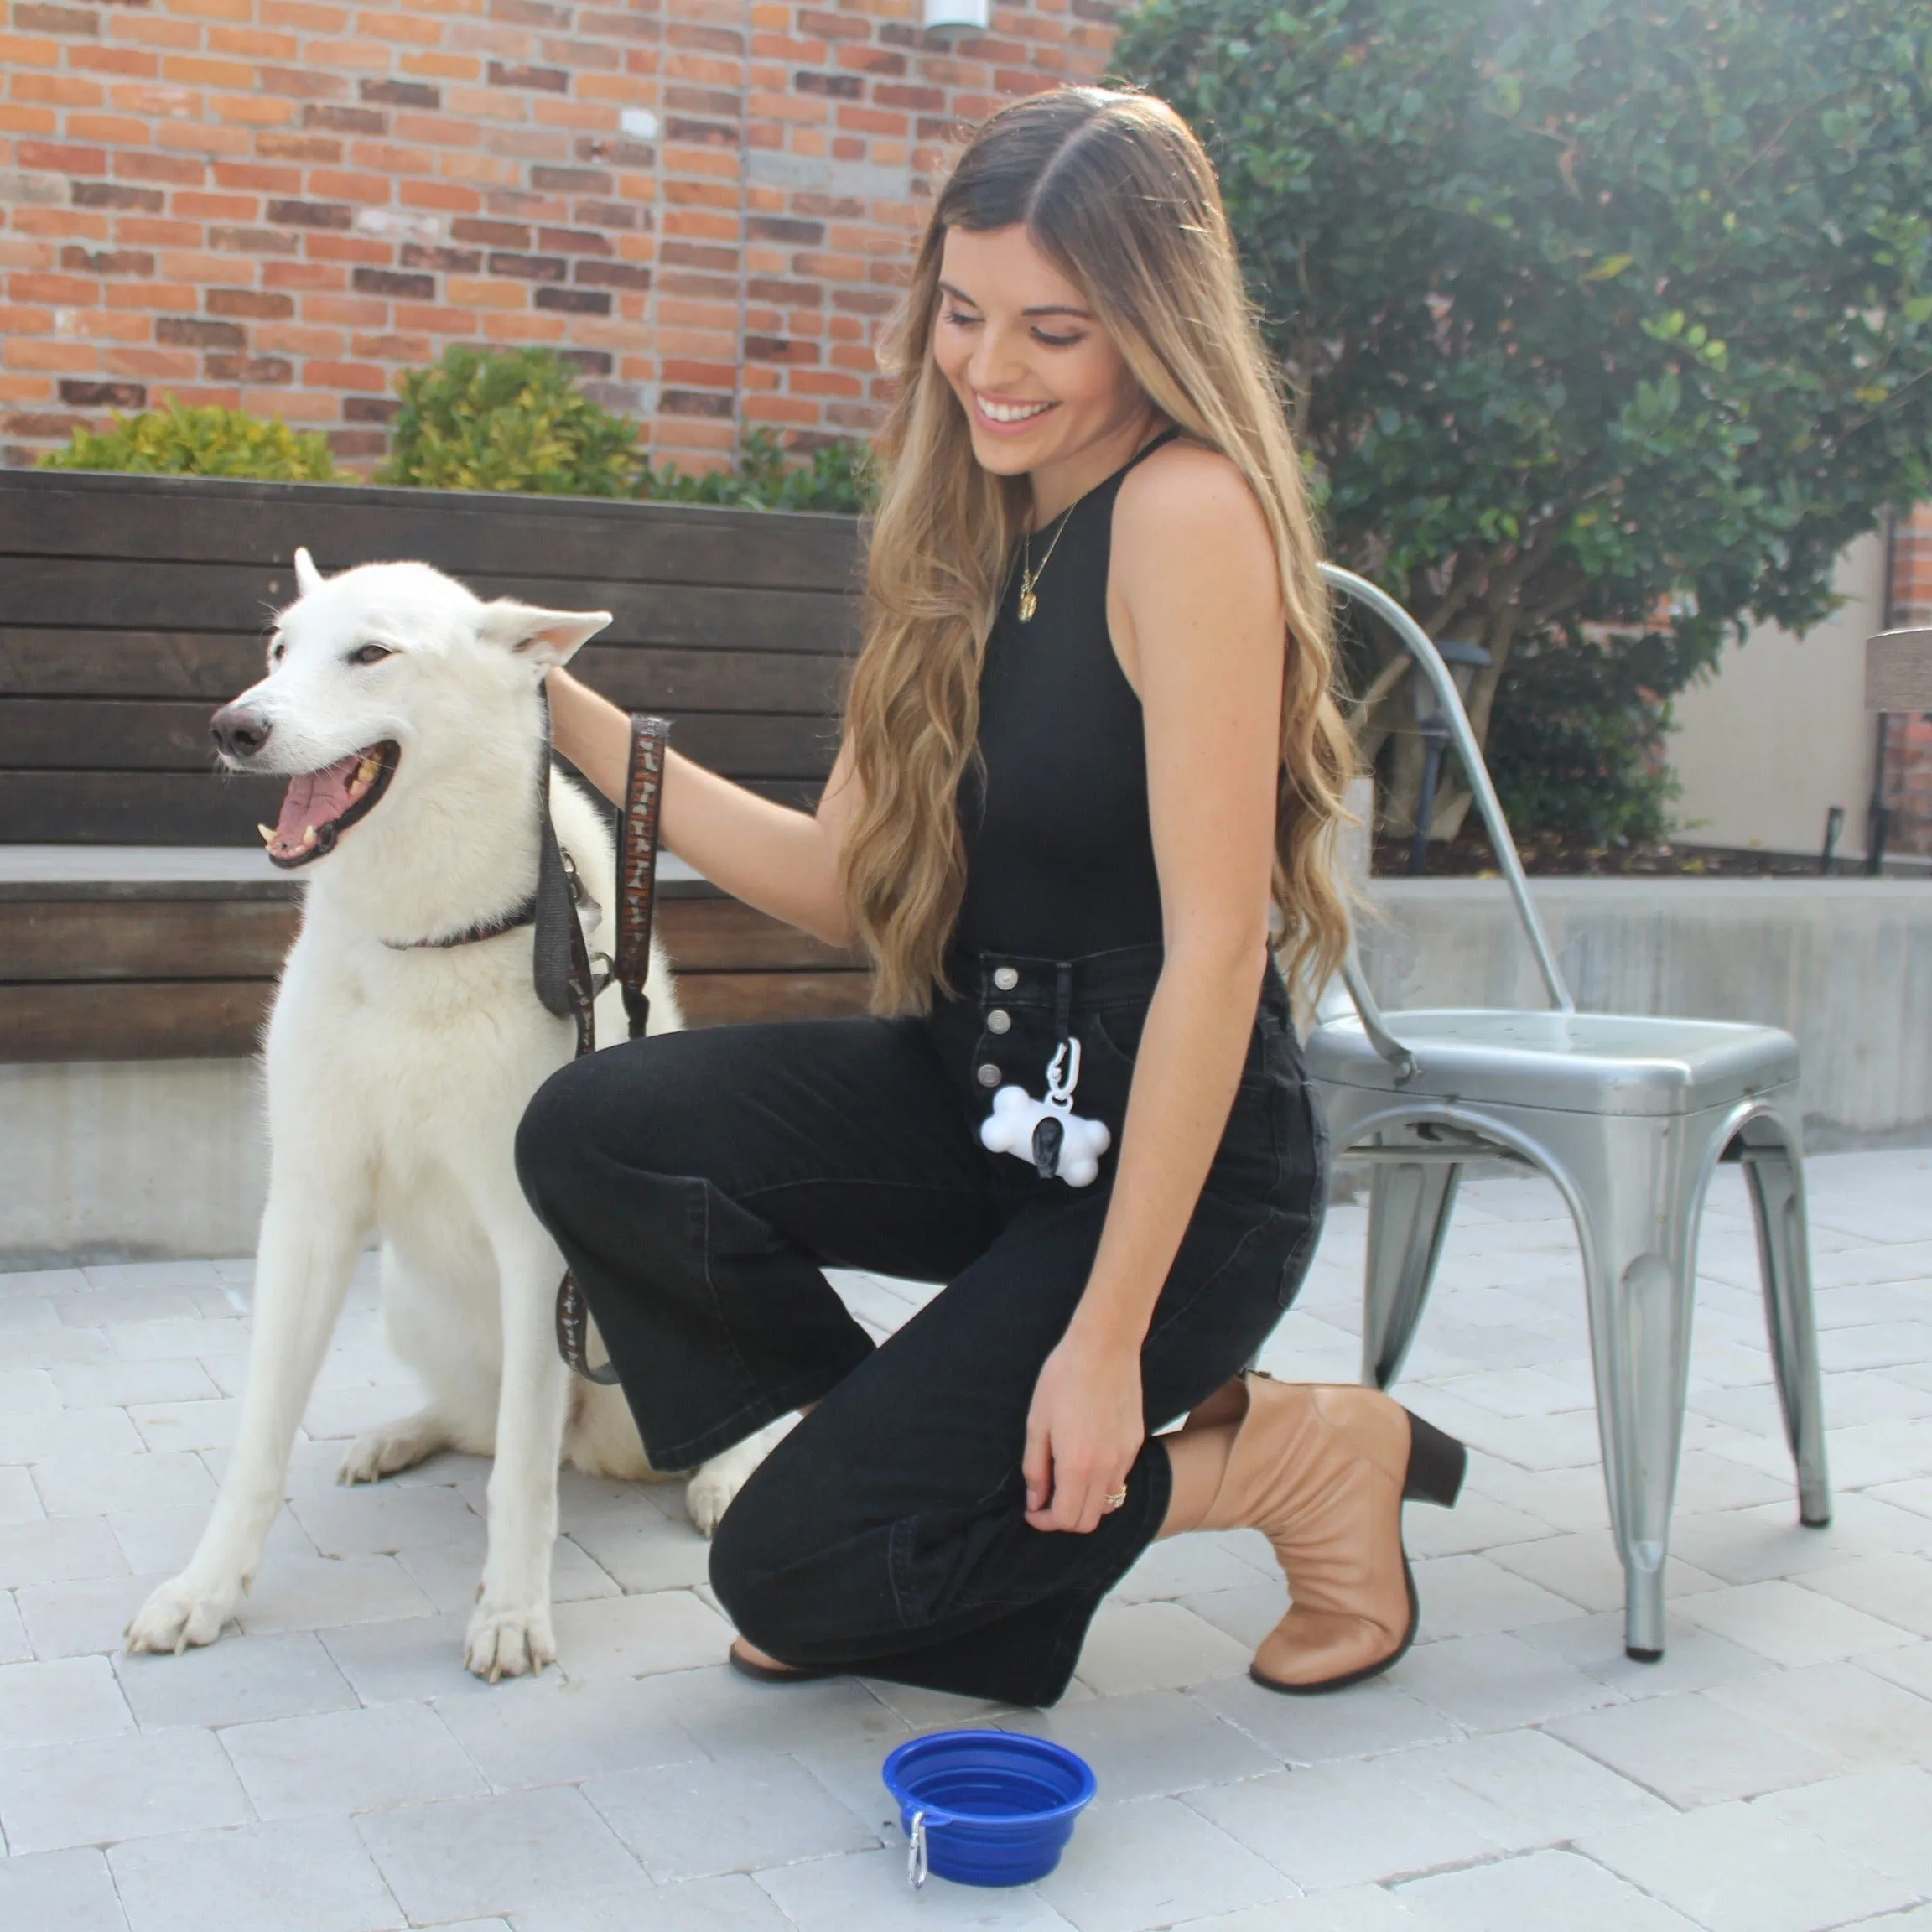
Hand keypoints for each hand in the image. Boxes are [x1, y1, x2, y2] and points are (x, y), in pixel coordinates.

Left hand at [1022, 1330, 1144, 1532]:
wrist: (1105, 1346)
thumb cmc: (1063, 1378)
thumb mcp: (1037, 1422)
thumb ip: (1035, 1467)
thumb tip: (1035, 1500)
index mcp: (1077, 1465)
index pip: (1065, 1519)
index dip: (1044, 1522)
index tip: (1032, 1511)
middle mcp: (1106, 1468)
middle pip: (1089, 1521)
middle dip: (1064, 1519)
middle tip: (1046, 1501)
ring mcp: (1125, 1457)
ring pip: (1109, 1504)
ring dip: (1086, 1505)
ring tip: (1068, 1484)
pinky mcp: (1136, 1443)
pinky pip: (1121, 1479)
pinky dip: (1103, 1485)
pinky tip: (1088, 1462)